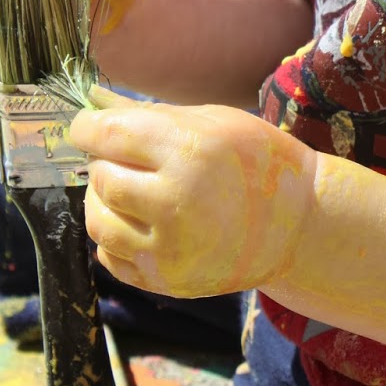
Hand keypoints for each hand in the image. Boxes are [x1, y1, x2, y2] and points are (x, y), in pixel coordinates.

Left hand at [71, 91, 313, 297]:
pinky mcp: (167, 282)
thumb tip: (94, 103)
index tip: (88, 128)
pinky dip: (116, 238)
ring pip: (98, 222)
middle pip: (101, 179)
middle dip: (105, 164)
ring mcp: (170, 248)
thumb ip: (149, 114)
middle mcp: (176, 202)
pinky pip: (110, 259)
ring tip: (133, 191)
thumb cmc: (256, 161)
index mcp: (189, 150)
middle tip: (126, 160)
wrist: (298, 224)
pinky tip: (143, 223)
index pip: (107, 135)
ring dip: (105, 202)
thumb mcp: (213, 120)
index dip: (87, 129)